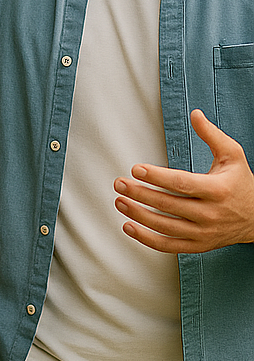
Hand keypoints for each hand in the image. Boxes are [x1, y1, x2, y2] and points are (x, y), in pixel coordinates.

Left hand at [114, 109, 253, 253]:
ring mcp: (204, 232)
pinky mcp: (199, 245)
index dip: (157, 177)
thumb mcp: (233, 156)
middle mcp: (211, 213)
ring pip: (165, 226)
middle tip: (119, 183)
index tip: (136, 169)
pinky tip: (129, 226)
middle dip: (139, 193)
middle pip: (168, 204)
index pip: (182, 184)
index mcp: (218, 190)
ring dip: (138, 214)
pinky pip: (168, 246)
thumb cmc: (241, 183)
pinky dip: (146, 239)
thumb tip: (195, 113)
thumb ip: (212, 135)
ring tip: (119, 201)